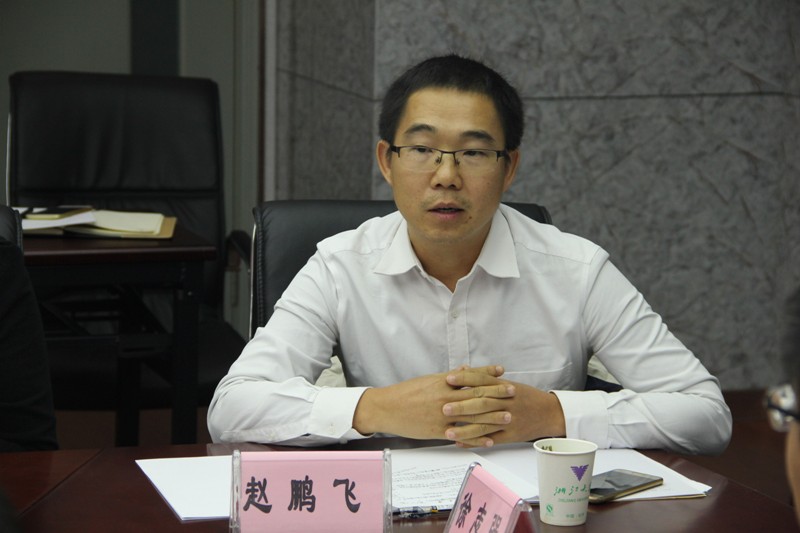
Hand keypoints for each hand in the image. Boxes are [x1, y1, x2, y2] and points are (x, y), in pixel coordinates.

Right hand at [352, 365, 514, 439]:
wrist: (387, 408)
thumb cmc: (407, 392)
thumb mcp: (428, 380)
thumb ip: (449, 376)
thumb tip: (465, 369)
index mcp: (443, 383)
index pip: (470, 376)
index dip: (488, 374)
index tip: (502, 372)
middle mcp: (445, 397)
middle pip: (476, 395)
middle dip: (497, 394)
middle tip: (513, 393)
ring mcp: (442, 415)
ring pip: (472, 416)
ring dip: (492, 416)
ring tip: (508, 416)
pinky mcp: (438, 430)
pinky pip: (462, 435)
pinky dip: (477, 438)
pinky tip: (490, 439)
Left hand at [442, 372, 566, 447]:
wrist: (549, 413)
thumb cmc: (526, 397)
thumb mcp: (509, 384)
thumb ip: (488, 379)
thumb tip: (464, 371)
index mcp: (505, 387)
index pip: (482, 381)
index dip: (465, 379)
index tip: (448, 378)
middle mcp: (507, 403)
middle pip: (482, 403)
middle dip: (462, 406)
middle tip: (444, 407)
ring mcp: (509, 420)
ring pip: (485, 425)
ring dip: (465, 429)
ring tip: (448, 431)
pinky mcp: (511, 435)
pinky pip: (491, 439)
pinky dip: (475, 442)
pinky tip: (461, 443)